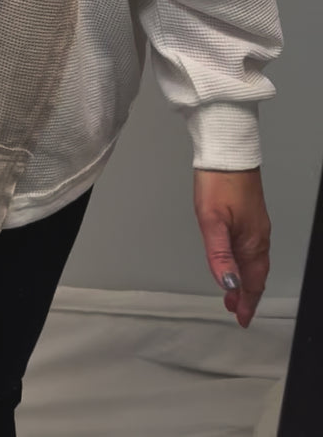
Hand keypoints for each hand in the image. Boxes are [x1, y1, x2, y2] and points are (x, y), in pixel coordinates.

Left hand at [193, 168, 270, 327]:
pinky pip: (251, 248)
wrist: (227, 151)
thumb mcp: (212, 221)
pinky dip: (244, 262)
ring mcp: (256, 225)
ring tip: (232, 293)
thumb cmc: (219, 182)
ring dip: (244, 279)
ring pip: (253, 261)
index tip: (240, 318)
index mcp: (252, 242)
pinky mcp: (250, 216)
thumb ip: (219, 255)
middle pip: (255, 274)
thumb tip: (228, 285)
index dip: (246, 302)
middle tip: (234, 311)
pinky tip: (235, 261)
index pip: (253, 282)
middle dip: (245, 295)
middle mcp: (259, 236)